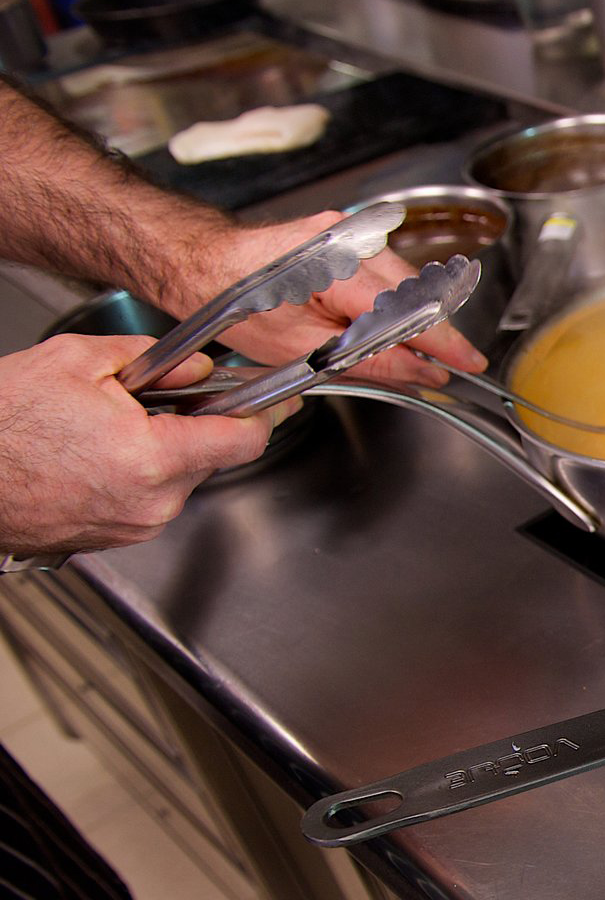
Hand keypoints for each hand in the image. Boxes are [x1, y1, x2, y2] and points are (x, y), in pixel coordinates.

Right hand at [0, 335, 292, 555]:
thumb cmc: (1, 423)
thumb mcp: (79, 361)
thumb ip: (156, 360)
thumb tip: (198, 368)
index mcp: (153, 457)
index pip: (243, 440)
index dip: (267, 415)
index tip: (282, 402)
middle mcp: (152, 502)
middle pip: (207, 457)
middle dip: (189, 424)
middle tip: (148, 399)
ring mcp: (132, 527)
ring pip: (176, 479)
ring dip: (157, 450)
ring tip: (102, 428)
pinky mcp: (112, 539)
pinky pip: (146, 500)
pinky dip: (134, 474)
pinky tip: (92, 454)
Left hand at [179, 212, 488, 388]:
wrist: (199, 261)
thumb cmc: (232, 302)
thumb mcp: (301, 349)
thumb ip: (371, 360)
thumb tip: (420, 371)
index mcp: (337, 267)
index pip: (407, 311)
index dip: (442, 342)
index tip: (467, 363)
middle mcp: (349, 240)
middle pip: (414, 292)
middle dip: (431, 333)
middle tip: (445, 366)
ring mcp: (350, 233)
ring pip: (404, 281)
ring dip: (411, 318)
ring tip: (413, 352)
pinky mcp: (346, 235)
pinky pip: (386, 270)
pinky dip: (393, 300)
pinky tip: (389, 325)